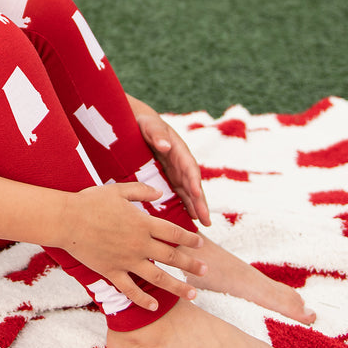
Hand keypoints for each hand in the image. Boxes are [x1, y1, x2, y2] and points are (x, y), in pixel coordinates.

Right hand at [60, 182, 206, 311]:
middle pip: (171, 257)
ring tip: (193, 294)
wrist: (67, 220)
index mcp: (142, 223)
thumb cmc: (91, 201)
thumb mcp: (118, 190)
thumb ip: (141, 191)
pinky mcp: (112, 272)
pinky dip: (144, 300)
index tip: (200, 244)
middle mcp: (139, 244)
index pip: (173, 232)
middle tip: (205, 271)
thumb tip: (161, 193)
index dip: (189, 239)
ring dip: (178, 287)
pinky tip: (155, 306)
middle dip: (191, 265)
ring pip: (158, 278)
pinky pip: (131, 290)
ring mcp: (126, 261)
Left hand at [130, 99, 210, 227]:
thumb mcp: (150, 126)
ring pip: (189, 191)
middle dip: (200, 201)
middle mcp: (181, 162)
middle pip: (193, 184)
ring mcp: (177, 171)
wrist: (141, 123)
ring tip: (204, 224)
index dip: (194, 181)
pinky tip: (189, 218)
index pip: (189, 167)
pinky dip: (185, 204)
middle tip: (206, 220)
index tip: (196, 194)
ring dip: (196, 207)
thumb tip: (165, 146)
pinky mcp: (170, 177)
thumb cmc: (146, 123)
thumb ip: (157, 134)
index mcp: (179, 150)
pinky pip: (179, 192)